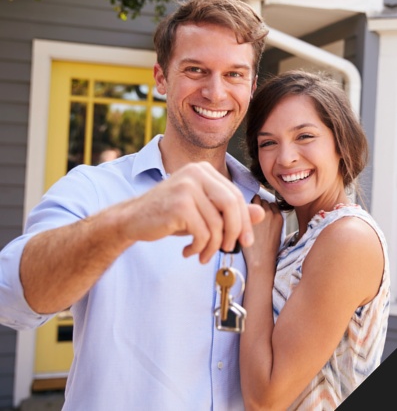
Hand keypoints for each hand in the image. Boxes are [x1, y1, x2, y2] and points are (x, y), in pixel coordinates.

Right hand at [116, 162, 264, 262]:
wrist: (132, 219)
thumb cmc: (169, 215)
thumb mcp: (203, 212)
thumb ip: (230, 211)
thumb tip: (261, 214)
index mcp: (204, 170)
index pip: (235, 195)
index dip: (244, 220)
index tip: (245, 241)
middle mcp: (196, 173)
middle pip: (231, 205)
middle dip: (235, 232)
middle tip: (229, 249)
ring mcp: (187, 186)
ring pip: (217, 224)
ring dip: (213, 246)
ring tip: (202, 255)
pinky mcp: (180, 204)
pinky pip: (203, 233)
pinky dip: (200, 248)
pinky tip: (188, 252)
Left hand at [243, 195, 283, 270]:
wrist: (260, 259)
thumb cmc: (266, 249)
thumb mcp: (276, 232)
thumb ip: (272, 220)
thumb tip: (264, 213)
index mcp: (279, 217)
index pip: (271, 204)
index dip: (265, 208)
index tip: (259, 214)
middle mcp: (272, 213)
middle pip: (263, 200)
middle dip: (257, 205)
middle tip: (250, 214)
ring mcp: (261, 213)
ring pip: (256, 199)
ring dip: (251, 204)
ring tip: (245, 214)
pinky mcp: (251, 215)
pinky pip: (248, 203)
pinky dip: (244, 206)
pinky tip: (241, 215)